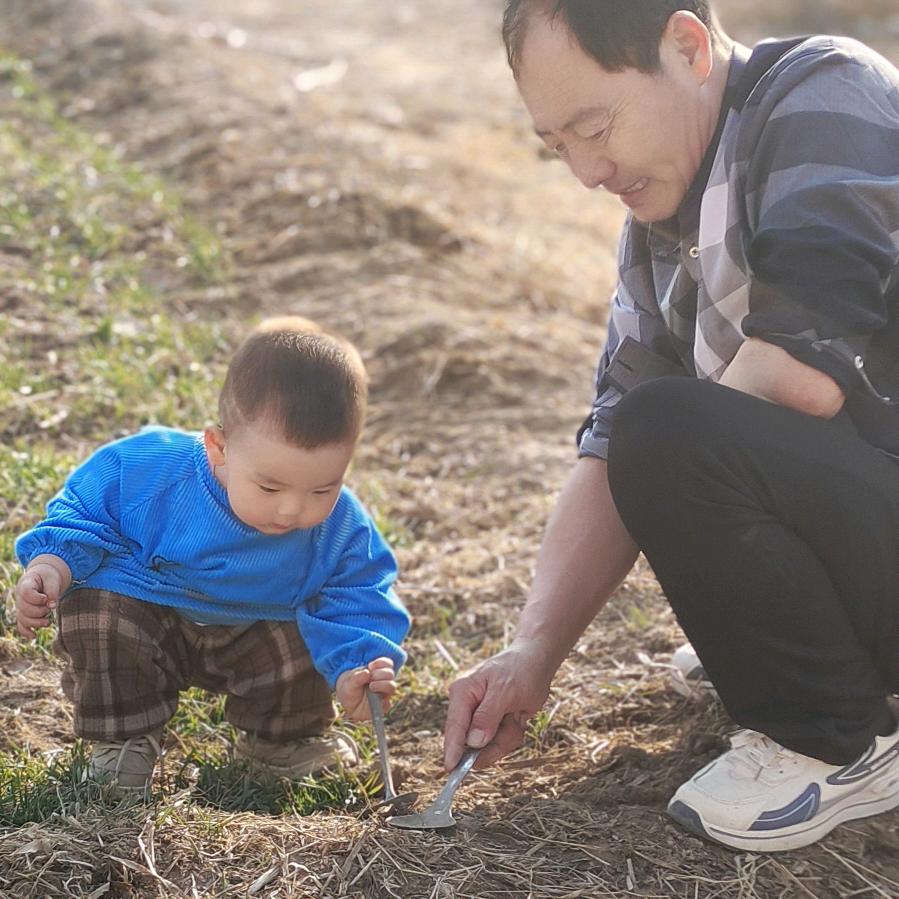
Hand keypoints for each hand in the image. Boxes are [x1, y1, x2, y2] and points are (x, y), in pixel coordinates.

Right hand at [15, 557, 69, 639]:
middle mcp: (19, 596)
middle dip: (39, 612)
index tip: (45, 598)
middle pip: (24, 609)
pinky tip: (34, 636)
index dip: (37, 598)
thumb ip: (53, 591)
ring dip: (36, 623)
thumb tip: (52, 606)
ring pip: (23, 619)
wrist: (44, 577)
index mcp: (25, 584)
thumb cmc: (48, 576)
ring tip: (48, 622)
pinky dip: (26, 632)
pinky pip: (21, 625)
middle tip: (49, 608)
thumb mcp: (53, 578)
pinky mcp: (24, 614)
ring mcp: (20, 606)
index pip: (26, 593)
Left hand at [335, 657, 396, 721]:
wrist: (346, 704)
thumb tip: (367, 672)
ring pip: (392, 686)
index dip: (381, 662)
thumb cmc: (350, 688)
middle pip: (390, 673)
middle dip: (380, 673)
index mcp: (377, 671)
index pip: (387, 663)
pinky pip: (388, 704)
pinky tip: (373, 701)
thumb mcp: (349, 682)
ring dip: (382, 684)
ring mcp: (384, 693)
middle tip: (370, 677)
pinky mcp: (383, 706)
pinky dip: (382, 702)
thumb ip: (357, 677)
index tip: (371, 666)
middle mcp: (383, 681)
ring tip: (371, 687)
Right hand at [443, 640, 554, 771]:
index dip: (452, 749)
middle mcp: (467, 707)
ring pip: (489, 746)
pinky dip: (512, 734)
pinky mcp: (492, 725)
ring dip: (508, 735)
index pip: (454, 726)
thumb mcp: (505, 690)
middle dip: (496, 740)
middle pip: (472, 743)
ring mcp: (480, 718)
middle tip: (513, 721)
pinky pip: (501, 743)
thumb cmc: (520, 669)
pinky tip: (519, 715)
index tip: (450, 769)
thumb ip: (487, 716)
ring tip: (518, 713)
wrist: (537, 661)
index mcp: (463, 693)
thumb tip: (473, 742)